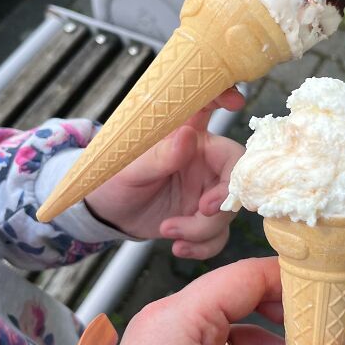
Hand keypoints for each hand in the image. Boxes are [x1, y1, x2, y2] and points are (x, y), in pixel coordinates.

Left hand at [84, 88, 244, 258]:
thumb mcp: (129, 170)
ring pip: (227, 210)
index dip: (226, 97)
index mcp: (186, 136)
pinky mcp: (205, 217)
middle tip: (203, 210)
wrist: (109, 216)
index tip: (235, 102)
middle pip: (236, 173)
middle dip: (225, 196)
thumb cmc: (114, 181)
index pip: (209, 107)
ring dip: (202, 228)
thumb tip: (187, 135)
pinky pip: (220, 234)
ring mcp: (207, 189)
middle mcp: (203, 159)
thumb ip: (160, 156)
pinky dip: (203, 246)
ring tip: (168, 231)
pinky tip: (178, 247)